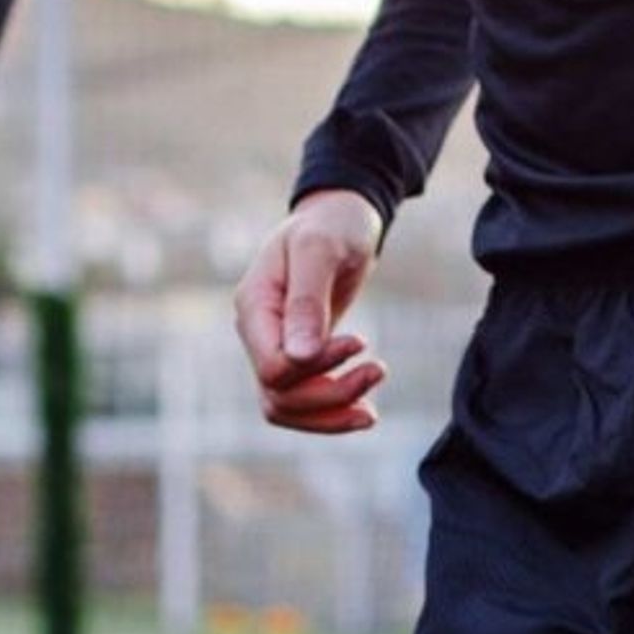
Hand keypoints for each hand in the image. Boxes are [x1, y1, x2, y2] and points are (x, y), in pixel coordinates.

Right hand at [231, 189, 386, 434]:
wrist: (341, 219)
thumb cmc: (332, 226)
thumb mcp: (320, 251)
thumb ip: (307, 302)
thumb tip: (301, 357)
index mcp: (254, 306)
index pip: (272, 368)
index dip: (316, 368)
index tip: (360, 342)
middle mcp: (257, 333)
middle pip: (279, 396)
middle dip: (331, 395)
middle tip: (379, 369)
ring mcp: (272, 347)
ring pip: (286, 408)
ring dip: (332, 411)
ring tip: (373, 404)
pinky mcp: (294, 358)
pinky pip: (301, 403)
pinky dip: (331, 414)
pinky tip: (365, 411)